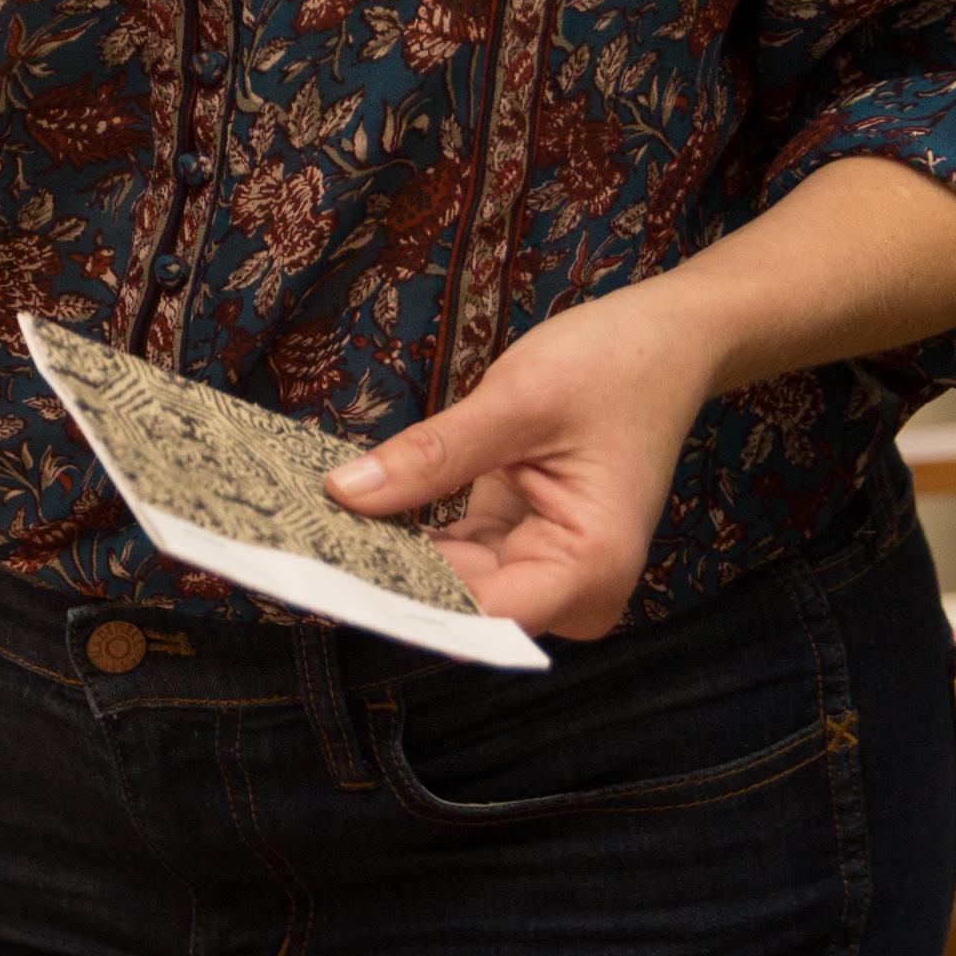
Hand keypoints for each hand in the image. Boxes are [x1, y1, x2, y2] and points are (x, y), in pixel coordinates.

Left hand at [324, 282, 724, 643]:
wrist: (669, 341)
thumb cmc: (616, 365)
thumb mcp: (518, 402)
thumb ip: (434, 454)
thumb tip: (344, 494)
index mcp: (589, 568)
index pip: (476, 614)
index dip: (395, 601)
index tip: (318, 580)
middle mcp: (573, 588)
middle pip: (457, 604)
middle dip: (379, 574)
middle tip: (286, 547)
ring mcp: (547, 570)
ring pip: (446, 581)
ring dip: (383, 554)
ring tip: (299, 530)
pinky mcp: (522, 544)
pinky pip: (452, 552)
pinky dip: (405, 532)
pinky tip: (345, 512)